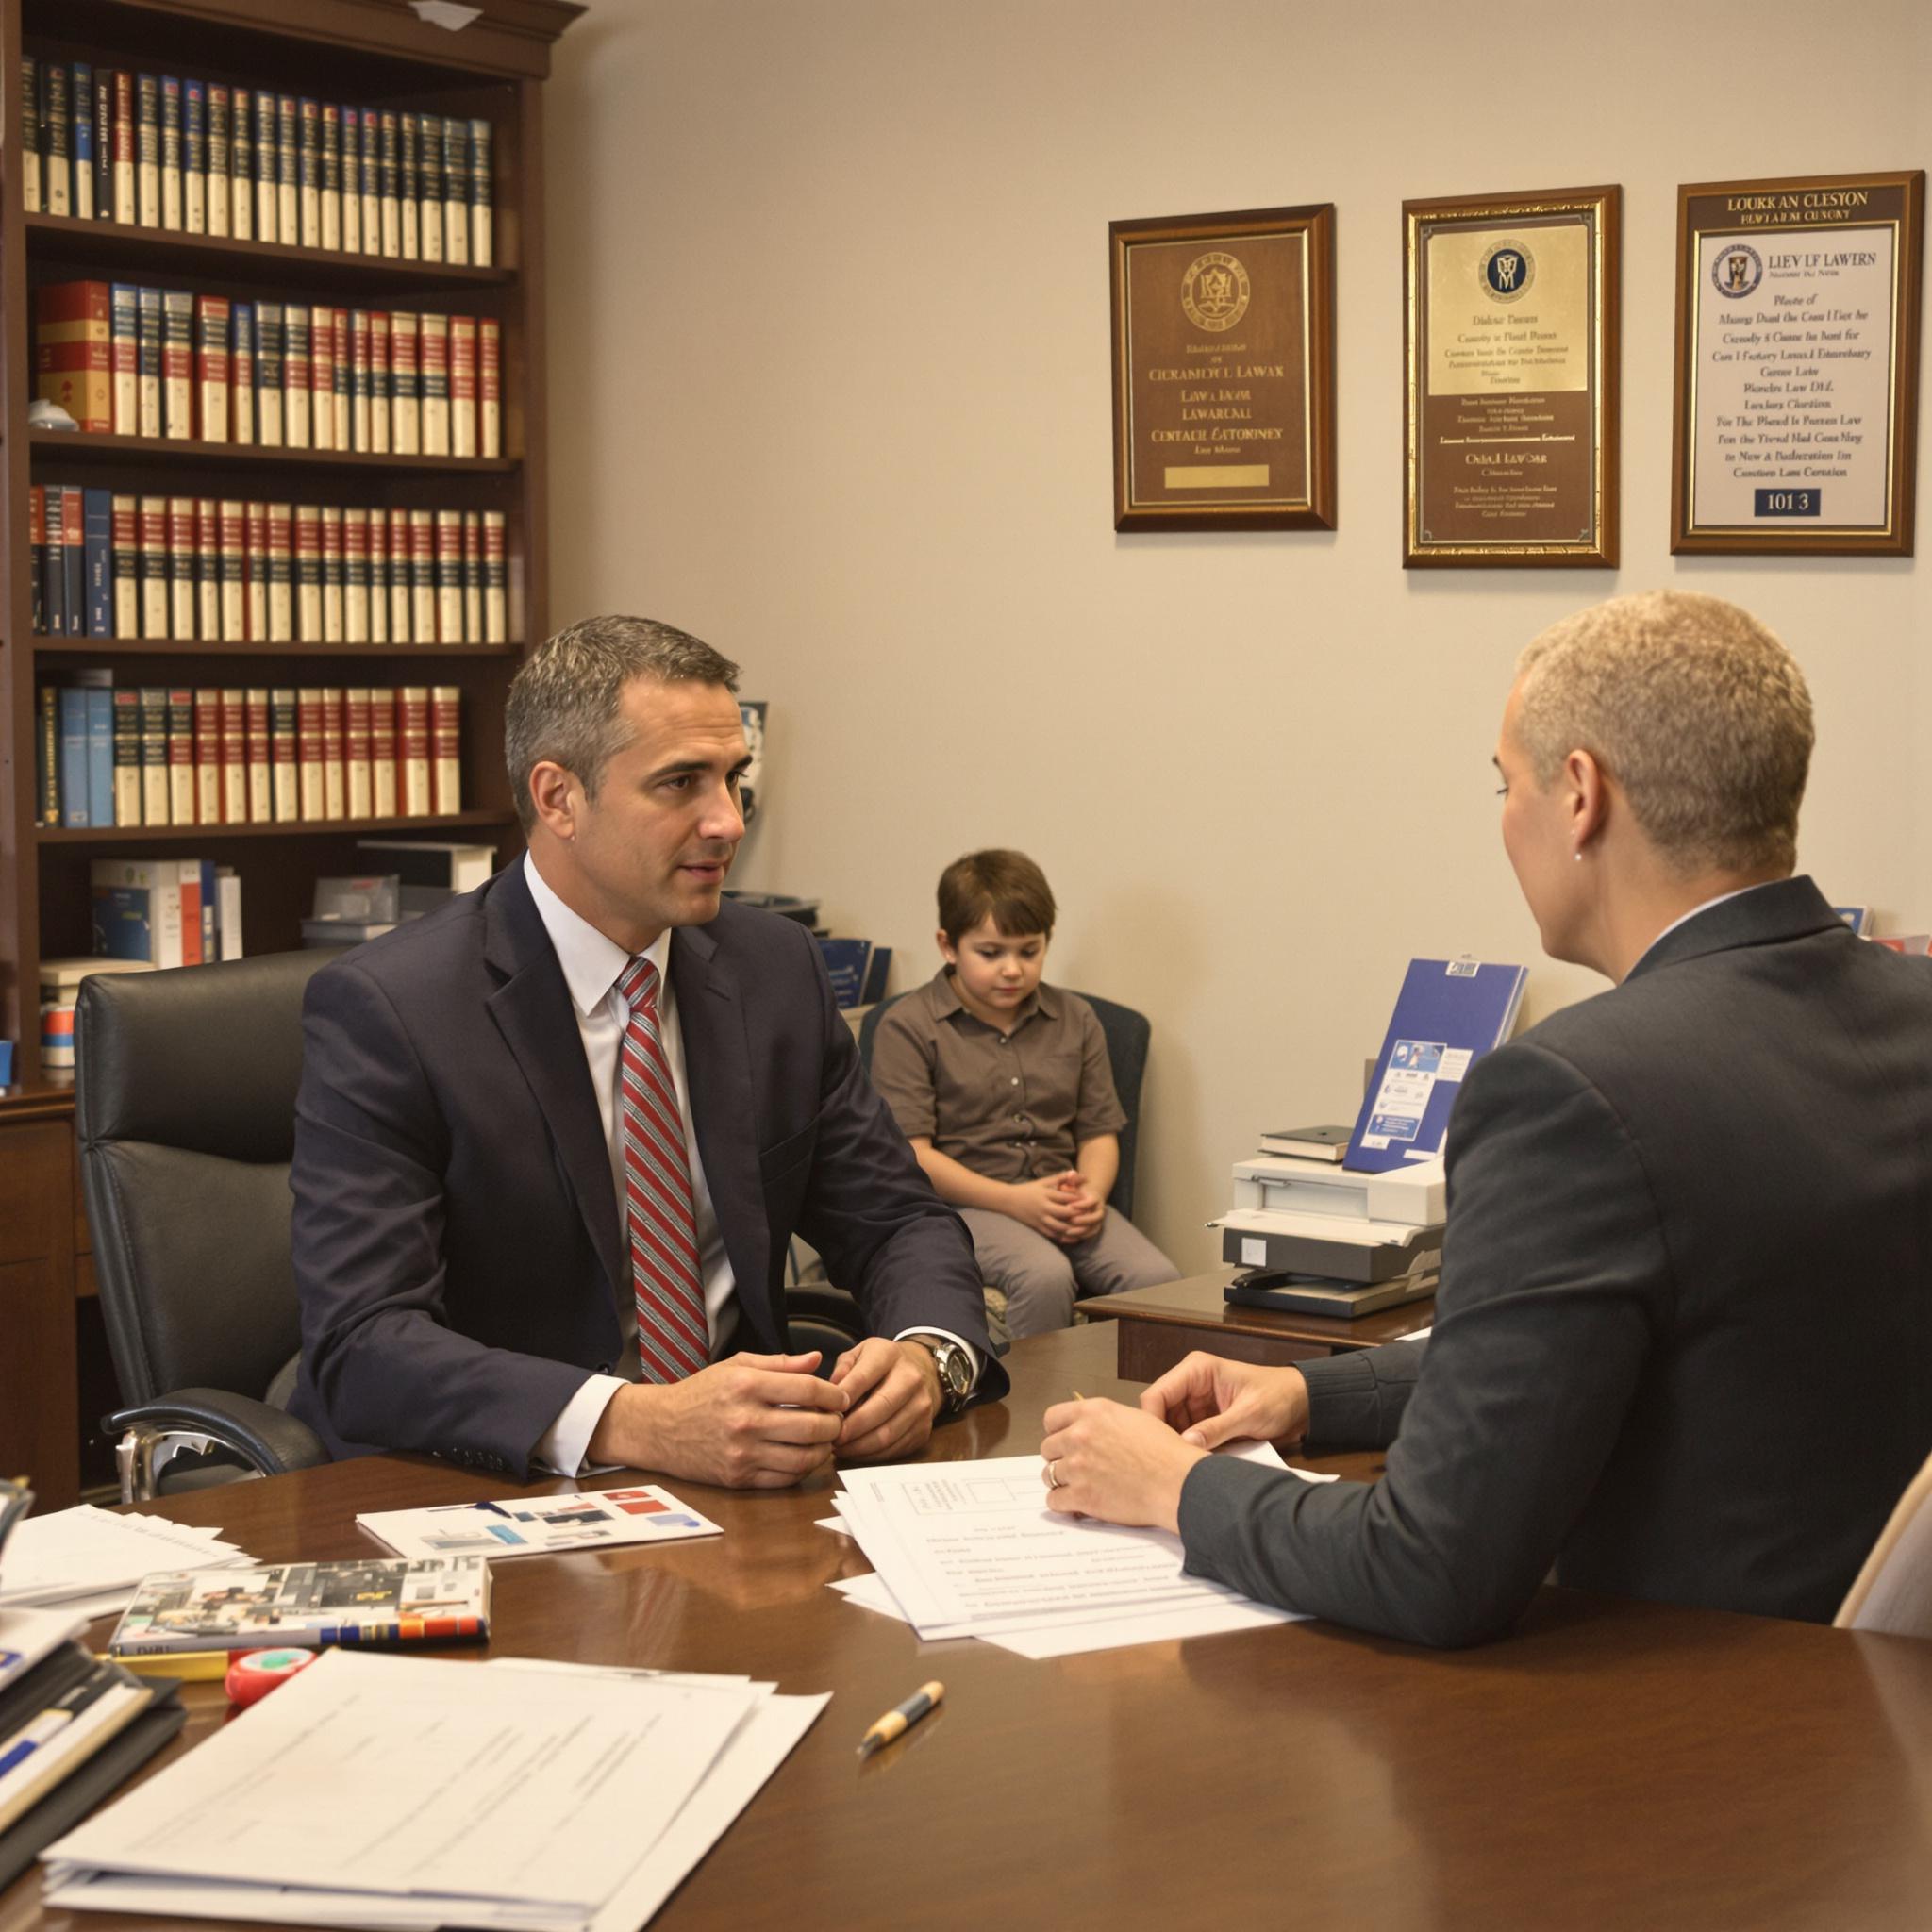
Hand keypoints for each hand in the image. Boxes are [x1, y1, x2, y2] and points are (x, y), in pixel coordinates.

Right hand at [587, 1351, 846, 1488]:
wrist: (661, 1428)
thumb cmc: (701, 1392)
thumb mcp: (737, 1365)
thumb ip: (780, 1363)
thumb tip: (817, 1359)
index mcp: (747, 1385)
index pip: (808, 1389)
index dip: (833, 1394)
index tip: (841, 1397)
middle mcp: (745, 1420)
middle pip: (812, 1426)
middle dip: (835, 1424)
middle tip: (839, 1420)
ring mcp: (741, 1452)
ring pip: (803, 1457)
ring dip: (824, 1450)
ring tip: (826, 1440)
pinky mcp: (738, 1477)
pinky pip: (784, 1478)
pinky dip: (802, 1469)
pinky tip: (804, 1457)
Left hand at [831, 1337, 940, 1462]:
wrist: (922, 1372)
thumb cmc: (880, 1365)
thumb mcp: (859, 1354)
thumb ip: (842, 1370)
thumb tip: (828, 1396)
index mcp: (889, 1355)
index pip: (862, 1378)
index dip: (841, 1400)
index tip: (825, 1414)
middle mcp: (911, 1378)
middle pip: (879, 1408)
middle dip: (851, 1428)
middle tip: (832, 1437)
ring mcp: (921, 1406)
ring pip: (887, 1434)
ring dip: (859, 1446)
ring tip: (839, 1447)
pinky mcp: (924, 1430)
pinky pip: (894, 1449)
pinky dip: (871, 1455)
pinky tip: (856, 1451)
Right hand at [1004, 1175, 1083, 1241]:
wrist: (1009, 1200)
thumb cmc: (1028, 1189)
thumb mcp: (1043, 1182)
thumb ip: (1060, 1178)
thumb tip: (1076, 1172)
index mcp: (1046, 1194)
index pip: (1065, 1197)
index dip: (1078, 1199)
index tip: (1088, 1200)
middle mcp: (1044, 1207)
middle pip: (1064, 1213)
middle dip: (1077, 1215)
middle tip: (1088, 1215)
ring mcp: (1040, 1218)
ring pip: (1059, 1226)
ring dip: (1072, 1228)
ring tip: (1083, 1228)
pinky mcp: (1037, 1227)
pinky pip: (1052, 1234)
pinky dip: (1063, 1236)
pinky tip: (1072, 1236)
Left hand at [1038, 1397, 1205, 1531]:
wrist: (1177, 1482)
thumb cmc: (1166, 1453)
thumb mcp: (1134, 1419)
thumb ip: (1105, 1421)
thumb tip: (1092, 1429)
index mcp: (1094, 1412)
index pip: (1052, 1418)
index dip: (1057, 1432)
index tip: (1061, 1441)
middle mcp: (1080, 1435)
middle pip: (1047, 1447)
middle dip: (1060, 1458)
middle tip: (1075, 1467)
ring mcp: (1078, 1466)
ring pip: (1049, 1474)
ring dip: (1061, 1482)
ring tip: (1079, 1486)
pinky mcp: (1081, 1495)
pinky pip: (1054, 1500)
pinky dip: (1063, 1504)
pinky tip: (1076, 1503)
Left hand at [1051, 1172, 1105, 1245]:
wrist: (1087, 1198)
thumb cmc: (1077, 1189)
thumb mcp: (1074, 1183)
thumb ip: (1072, 1179)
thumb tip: (1070, 1175)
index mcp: (1096, 1198)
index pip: (1091, 1202)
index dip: (1082, 1204)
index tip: (1070, 1206)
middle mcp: (1100, 1209)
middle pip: (1096, 1217)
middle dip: (1083, 1220)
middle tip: (1070, 1220)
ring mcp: (1098, 1220)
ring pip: (1093, 1228)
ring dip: (1081, 1231)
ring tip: (1067, 1231)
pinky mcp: (1095, 1228)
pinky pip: (1089, 1235)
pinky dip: (1080, 1237)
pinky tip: (1068, 1238)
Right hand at [1138, 1351, 1309, 1448]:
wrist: (1303, 1405)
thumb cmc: (1279, 1397)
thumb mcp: (1249, 1413)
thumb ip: (1217, 1428)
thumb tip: (1185, 1444)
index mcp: (1196, 1370)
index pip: (1156, 1394)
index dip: (1152, 1422)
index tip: (1158, 1449)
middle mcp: (1190, 1384)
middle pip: (1159, 1414)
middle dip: (1164, 1437)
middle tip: (1172, 1463)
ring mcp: (1196, 1404)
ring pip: (1170, 1428)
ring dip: (1177, 1446)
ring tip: (1184, 1466)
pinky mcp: (1204, 1420)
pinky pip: (1187, 1437)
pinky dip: (1190, 1450)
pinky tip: (1195, 1463)